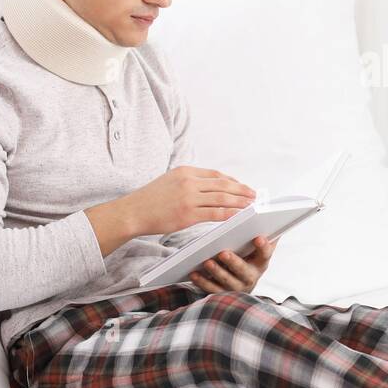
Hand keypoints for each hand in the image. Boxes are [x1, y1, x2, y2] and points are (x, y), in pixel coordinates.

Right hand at [125, 166, 256, 236]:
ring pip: (223, 198)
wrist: (132, 212)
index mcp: (186, 171)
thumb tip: (209, 187)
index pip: (216, 175)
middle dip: (242, 190)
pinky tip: (239, 216)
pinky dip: (230, 214)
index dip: (233, 181)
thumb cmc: (150, 200)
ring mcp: (189, 198)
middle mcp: (189, 181)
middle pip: (223, 185)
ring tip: (251, 206)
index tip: (242, 186)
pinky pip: (215, 213)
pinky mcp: (188, 214)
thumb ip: (189, 182)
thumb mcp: (170, 181)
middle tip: (254, 195)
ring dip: (240, 202)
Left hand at [187, 235, 278, 294]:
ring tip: (207, 262)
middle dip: (233, 262)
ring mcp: (235, 287)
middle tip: (223, 252)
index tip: (258, 237)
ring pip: (226, 280)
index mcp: (260, 262)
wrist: (239, 282)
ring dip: (216, 271)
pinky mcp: (221, 293)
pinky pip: (211, 288)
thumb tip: (271, 215)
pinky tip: (194, 273)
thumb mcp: (256, 248)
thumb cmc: (247, 257)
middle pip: (243, 270)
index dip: (263, 246)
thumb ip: (263, 234)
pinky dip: (202, 281)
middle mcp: (250, 277)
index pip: (265, 254)